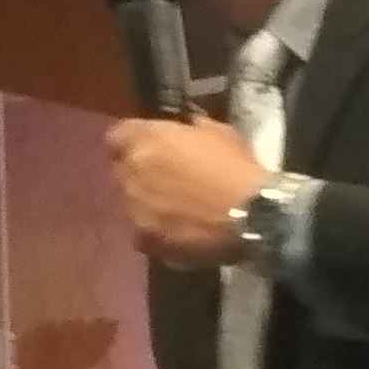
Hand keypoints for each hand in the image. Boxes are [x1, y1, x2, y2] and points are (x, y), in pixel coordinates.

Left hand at [111, 114, 266, 265]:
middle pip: (122, 170)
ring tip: (174, 210)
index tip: (147, 146)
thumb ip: (193, 130)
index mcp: (147, 139)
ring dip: (147, 202)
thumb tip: (189, 129)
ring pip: (131, 202)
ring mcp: (135, 208)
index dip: (131, 141)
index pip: (117, 136)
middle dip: (139, 172)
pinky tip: (175, 233)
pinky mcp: (145, 238)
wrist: (251, 215)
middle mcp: (132, 171)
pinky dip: (154, 232)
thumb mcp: (220, 133)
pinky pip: (142, 233)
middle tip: (165, 179)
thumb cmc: (237, 166)